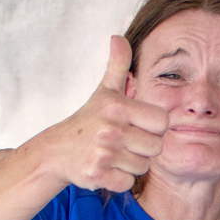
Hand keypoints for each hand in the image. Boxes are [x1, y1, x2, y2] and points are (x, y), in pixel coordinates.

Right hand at [18, 37, 167, 192]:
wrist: (57, 150)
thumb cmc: (89, 120)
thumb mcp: (104, 91)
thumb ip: (117, 65)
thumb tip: (118, 37)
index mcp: (117, 106)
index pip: (162, 122)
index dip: (152, 126)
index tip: (135, 125)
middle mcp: (110, 129)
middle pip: (156, 147)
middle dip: (143, 147)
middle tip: (123, 141)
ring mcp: (103, 153)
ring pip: (143, 166)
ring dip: (131, 164)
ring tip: (113, 153)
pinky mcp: (97, 174)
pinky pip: (128, 182)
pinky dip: (119, 179)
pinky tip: (106, 167)